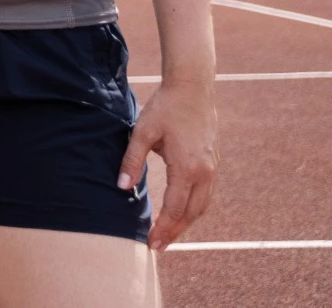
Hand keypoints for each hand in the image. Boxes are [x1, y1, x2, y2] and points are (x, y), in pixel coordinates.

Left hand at [122, 75, 217, 249]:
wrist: (193, 89)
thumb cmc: (165, 108)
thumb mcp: (142, 131)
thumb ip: (132, 160)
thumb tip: (122, 187)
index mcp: (187, 168)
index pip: (175, 209)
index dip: (163, 228)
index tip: (151, 244)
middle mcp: (205, 173)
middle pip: (191, 213)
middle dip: (175, 232)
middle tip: (158, 247)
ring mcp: (213, 169)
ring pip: (202, 206)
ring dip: (186, 223)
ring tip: (169, 235)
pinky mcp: (214, 164)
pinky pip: (206, 195)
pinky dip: (194, 209)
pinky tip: (182, 213)